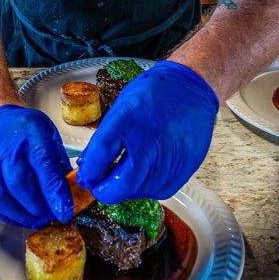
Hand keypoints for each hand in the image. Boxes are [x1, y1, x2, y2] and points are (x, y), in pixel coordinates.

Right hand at [0, 105, 72, 227]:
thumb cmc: (22, 127)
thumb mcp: (48, 132)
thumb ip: (58, 159)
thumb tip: (70, 189)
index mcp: (29, 133)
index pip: (43, 165)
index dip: (54, 192)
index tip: (65, 211)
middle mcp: (4, 149)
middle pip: (19, 184)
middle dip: (38, 206)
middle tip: (51, 216)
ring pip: (1, 197)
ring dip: (22, 215)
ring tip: (37, 220)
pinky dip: (7, 215)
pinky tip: (20, 217)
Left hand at [77, 60, 218, 203]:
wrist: (191, 87)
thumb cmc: (154, 93)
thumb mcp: (122, 106)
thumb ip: (105, 137)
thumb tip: (88, 165)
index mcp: (129, 117)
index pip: (102, 153)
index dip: (90, 172)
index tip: (87, 178)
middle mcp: (151, 138)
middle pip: (124, 183)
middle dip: (107, 192)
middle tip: (101, 189)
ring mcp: (171, 154)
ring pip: (143, 190)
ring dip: (128, 189)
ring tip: (125, 178)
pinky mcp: (186, 164)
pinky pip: (163, 190)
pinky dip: (149, 188)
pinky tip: (145, 176)